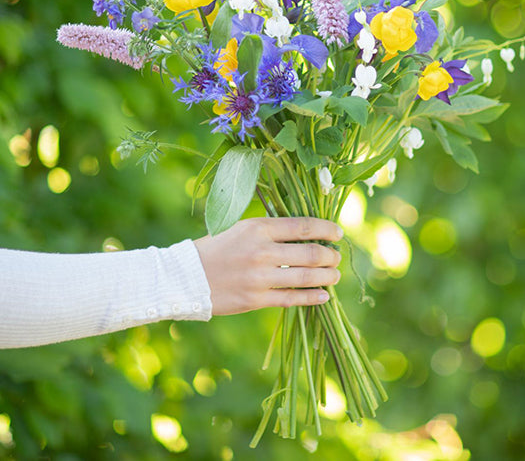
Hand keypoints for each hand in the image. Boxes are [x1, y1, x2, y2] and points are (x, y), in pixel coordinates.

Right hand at [192, 217, 341, 314]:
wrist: (186, 277)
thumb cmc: (216, 249)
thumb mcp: (241, 229)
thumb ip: (270, 230)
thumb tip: (306, 232)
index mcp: (258, 228)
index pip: (304, 225)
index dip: (327, 229)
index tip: (338, 233)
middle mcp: (262, 251)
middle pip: (311, 252)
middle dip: (331, 256)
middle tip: (336, 257)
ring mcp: (260, 277)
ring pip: (307, 277)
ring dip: (328, 276)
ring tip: (334, 276)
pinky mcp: (256, 300)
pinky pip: (293, 299)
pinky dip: (313, 297)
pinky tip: (324, 295)